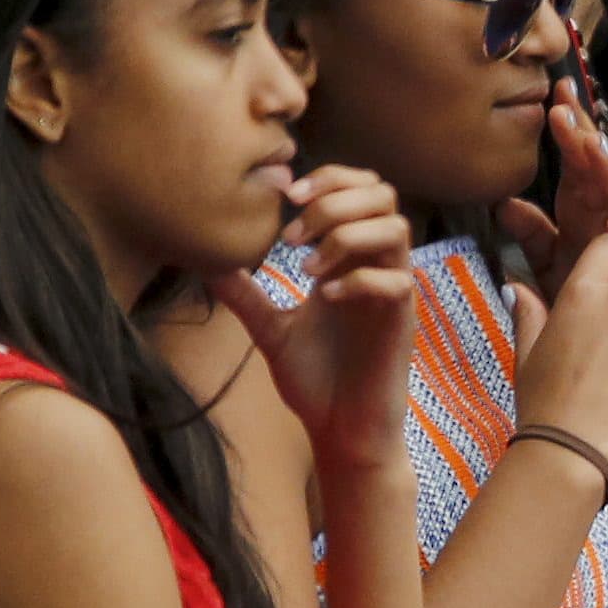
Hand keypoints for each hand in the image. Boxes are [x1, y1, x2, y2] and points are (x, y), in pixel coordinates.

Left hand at [209, 167, 416, 475]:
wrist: (341, 429)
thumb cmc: (316, 380)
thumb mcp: (270, 329)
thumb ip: (245, 295)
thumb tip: (205, 263)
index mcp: (351, 259)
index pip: (360, 189)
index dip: (328, 178)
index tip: (286, 195)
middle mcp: (378, 266)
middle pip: (383, 194)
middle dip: (335, 199)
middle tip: (293, 233)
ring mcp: (393, 291)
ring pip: (396, 227)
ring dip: (346, 235)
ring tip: (307, 267)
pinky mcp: (402, 321)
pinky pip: (395, 280)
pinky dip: (358, 279)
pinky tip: (326, 299)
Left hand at [493, 80, 607, 302]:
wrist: (599, 351)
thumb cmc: (577, 302)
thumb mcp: (546, 264)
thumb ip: (533, 234)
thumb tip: (506, 205)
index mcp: (586, 210)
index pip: (580, 162)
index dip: (570, 131)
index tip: (556, 97)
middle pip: (602, 170)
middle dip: (588, 140)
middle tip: (567, 109)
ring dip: (607, 173)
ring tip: (588, 147)